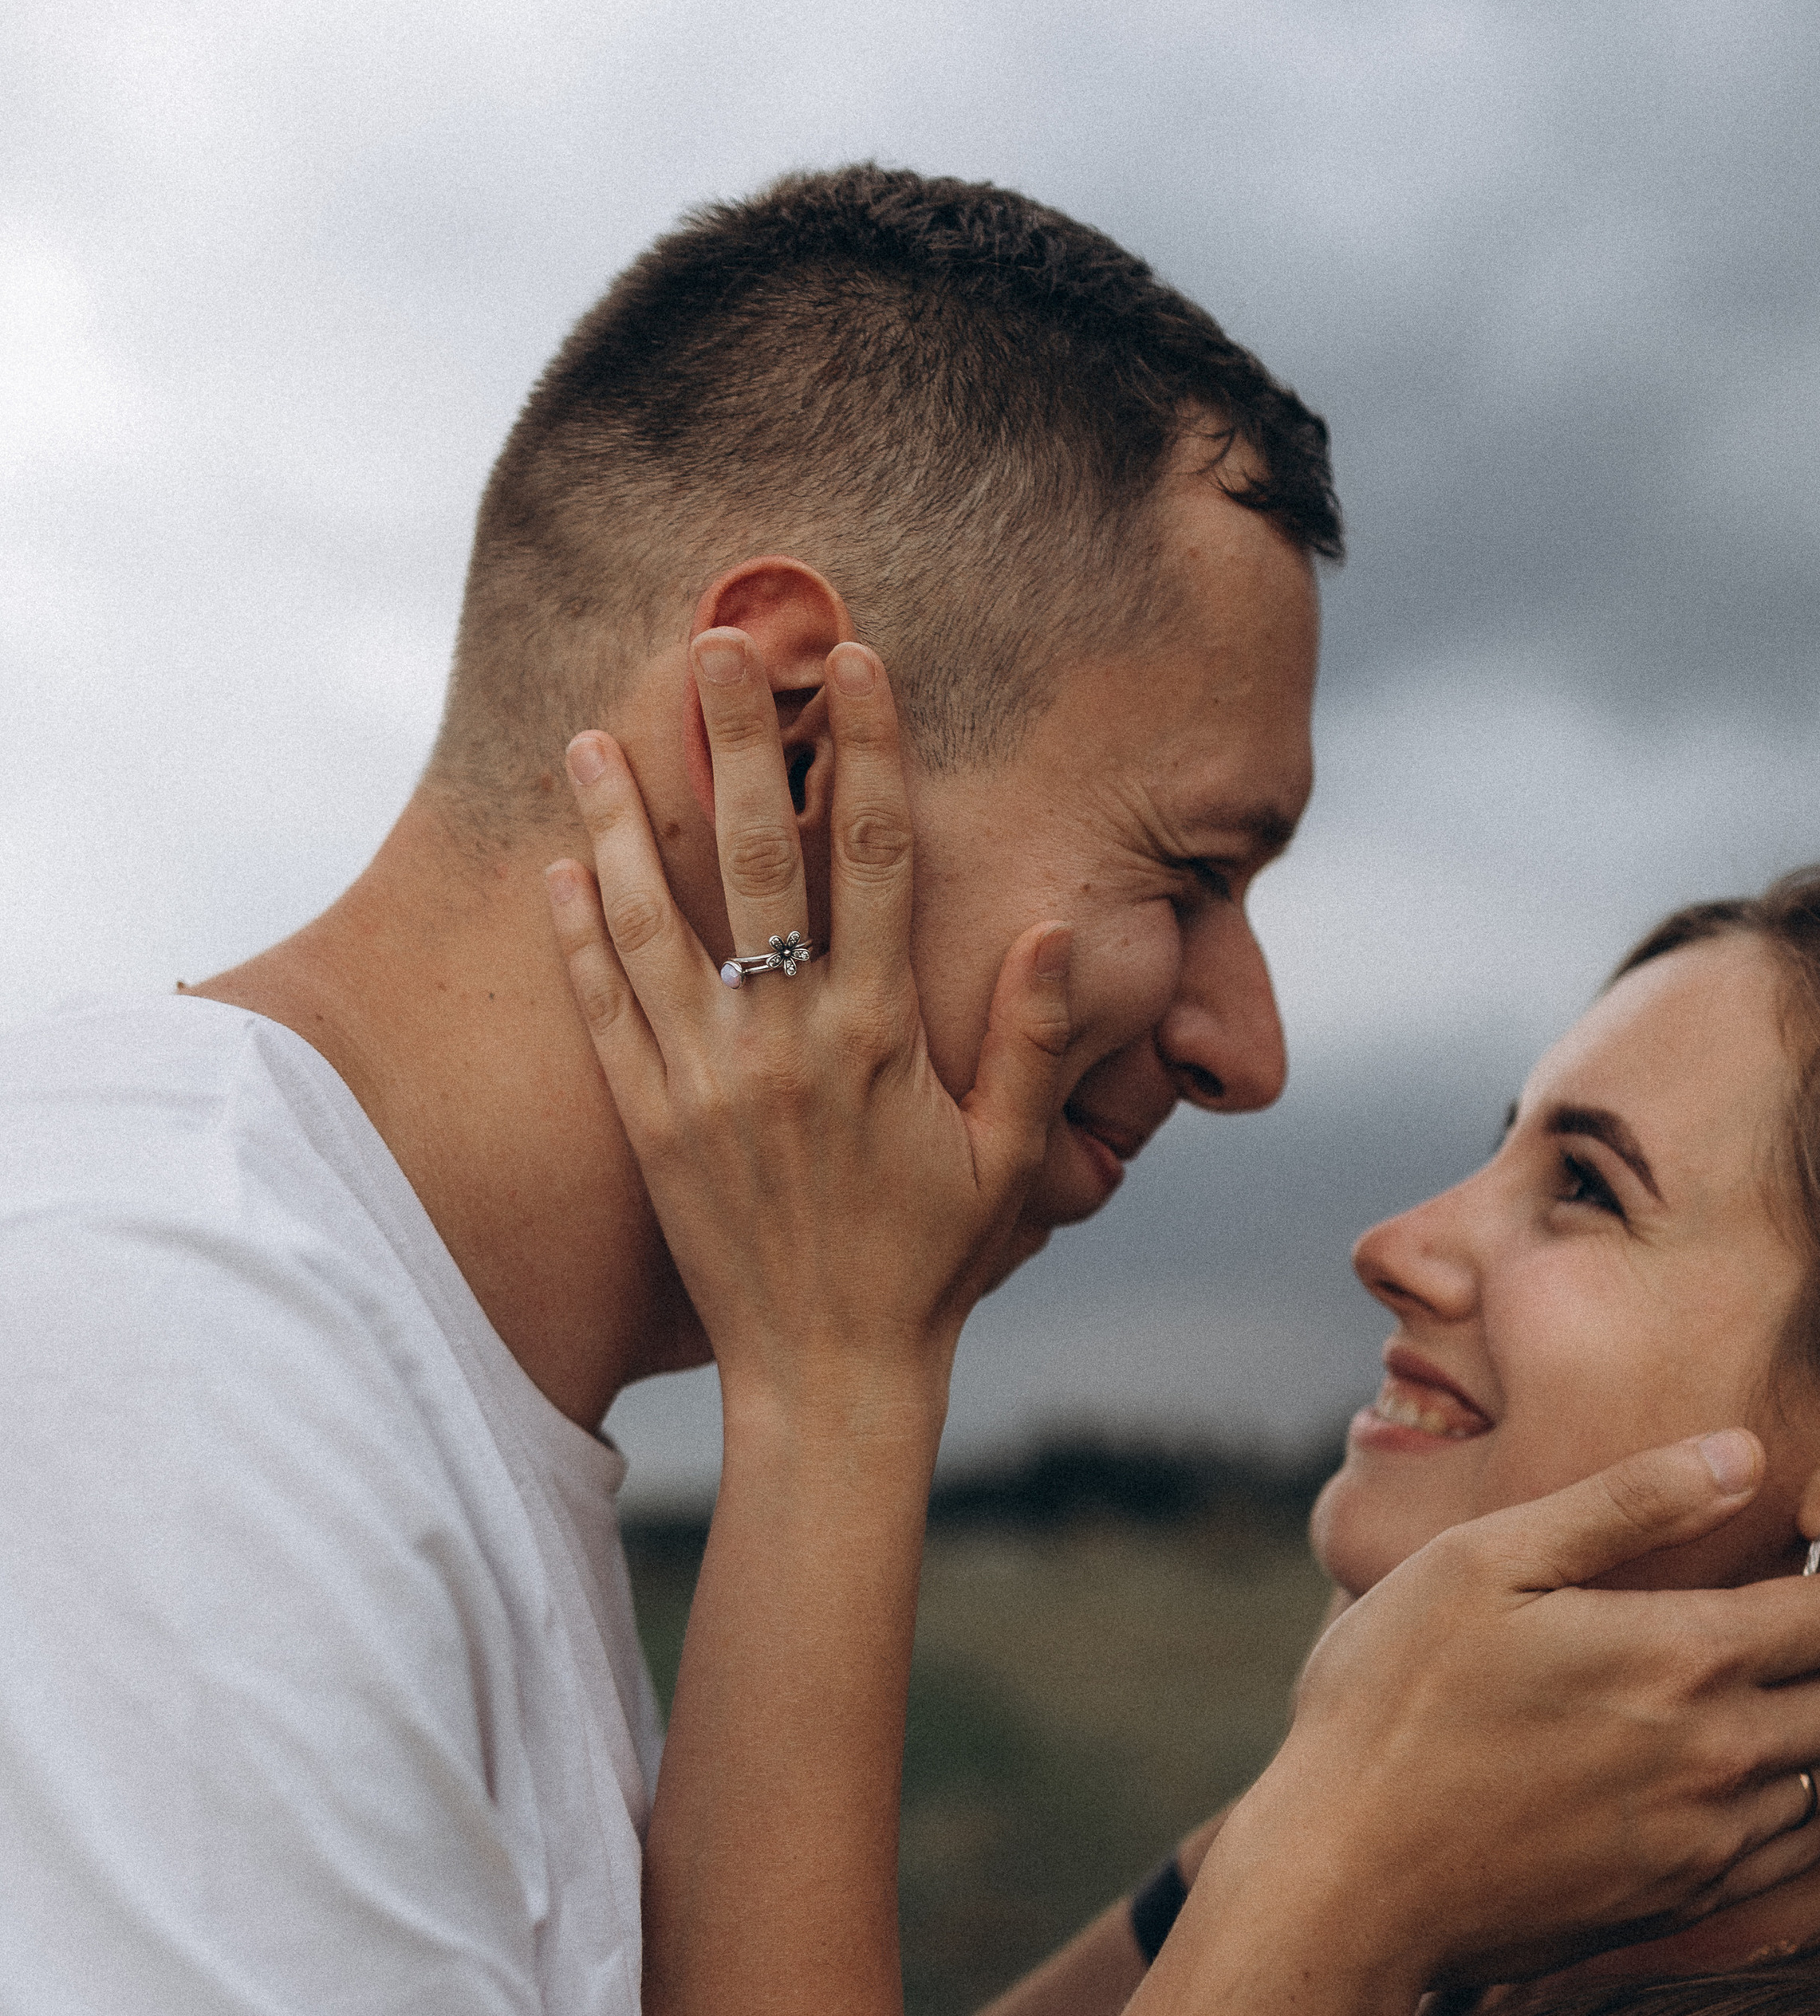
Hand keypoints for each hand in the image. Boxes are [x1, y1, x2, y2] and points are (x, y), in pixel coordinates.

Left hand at [546, 634, 1071, 1415]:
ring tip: (588, 735)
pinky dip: (576, 935)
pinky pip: (602, 1009)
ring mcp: (704, 1081)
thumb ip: (1037, 1042)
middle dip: (738, 739)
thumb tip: (1065, 929)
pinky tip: (558, 867)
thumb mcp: (1009, 1160)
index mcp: (880, 1038)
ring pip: (649, 920)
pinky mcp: (647, 1124)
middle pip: (757, 858)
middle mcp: (785, 1044)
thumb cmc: (929, 1265)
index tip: (860, 657)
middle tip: (715, 641)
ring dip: (617, 820)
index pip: (876, 859)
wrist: (828, 1375)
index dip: (870, 749)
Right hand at [1226, 1430, 1819, 1992]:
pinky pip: (1805, 1856)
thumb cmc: (1390, 1706)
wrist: (1341, 1886)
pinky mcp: (1679, 1907)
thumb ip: (1624, 1504)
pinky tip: (1796, 1779)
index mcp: (1684, 1654)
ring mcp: (1706, 1842)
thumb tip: (1745, 1454)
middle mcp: (1721, 1756)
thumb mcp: (1484, 1563)